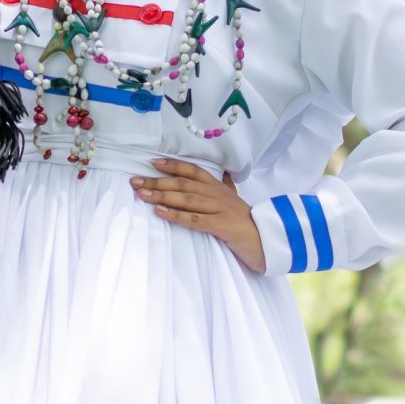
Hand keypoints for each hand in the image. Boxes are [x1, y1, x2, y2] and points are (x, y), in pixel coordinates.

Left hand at [131, 158, 265, 272]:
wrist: (270, 240)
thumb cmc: (247, 221)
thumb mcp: (235, 199)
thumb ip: (226, 186)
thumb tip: (222, 173)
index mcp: (218, 186)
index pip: (192, 170)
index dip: (172, 165)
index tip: (151, 163)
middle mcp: (217, 194)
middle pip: (183, 183)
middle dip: (157, 182)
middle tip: (134, 181)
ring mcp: (220, 209)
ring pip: (186, 199)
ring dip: (161, 195)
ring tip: (141, 194)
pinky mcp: (222, 226)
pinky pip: (195, 219)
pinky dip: (176, 215)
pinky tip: (160, 212)